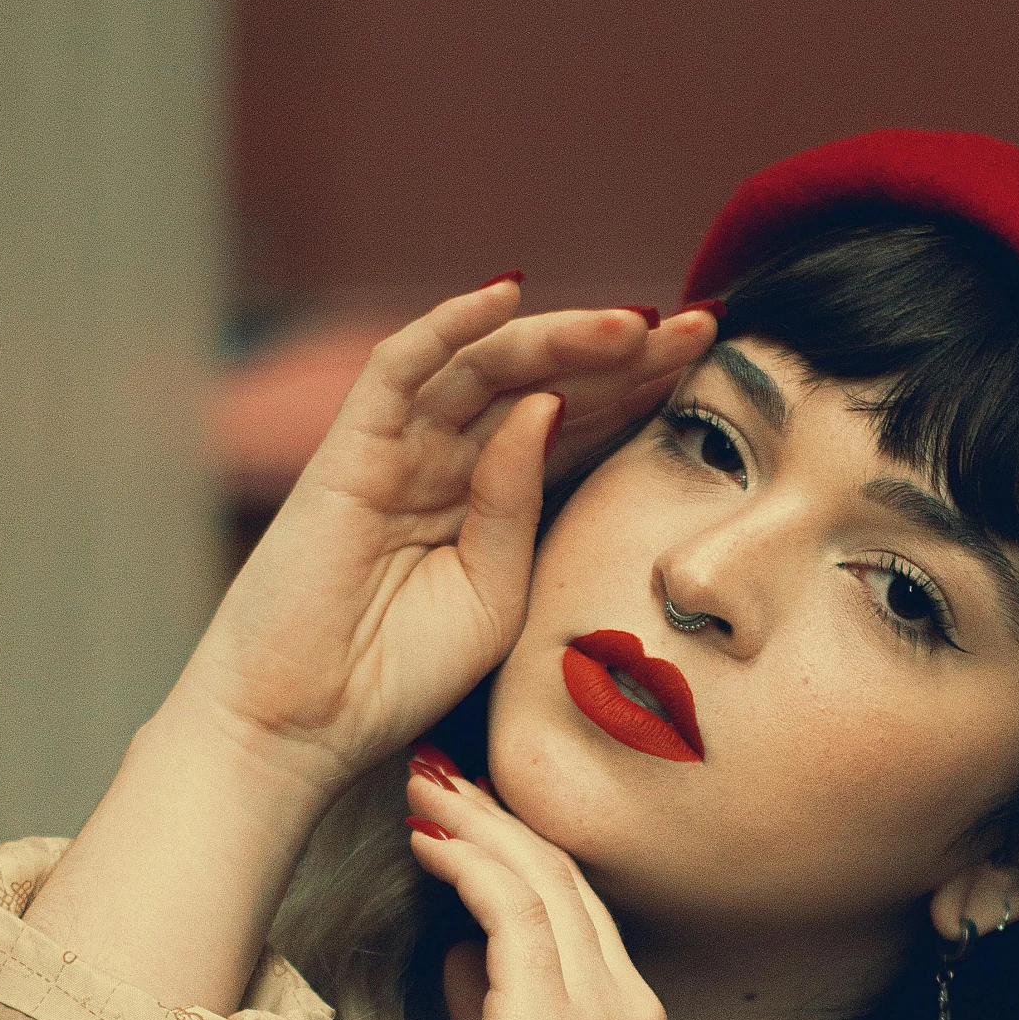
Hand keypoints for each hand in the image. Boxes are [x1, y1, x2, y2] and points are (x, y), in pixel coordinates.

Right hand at [174, 284, 715, 799]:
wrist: (304, 723)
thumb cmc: (396, 675)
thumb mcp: (497, 597)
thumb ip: (523, 509)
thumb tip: (548, 411)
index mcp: (491, 501)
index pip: (576, 424)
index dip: (641, 391)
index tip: (714, 366)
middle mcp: (448, 461)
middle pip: (545, 384)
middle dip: (623, 355)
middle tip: (699, 327)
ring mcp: (398, 449)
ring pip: (487, 366)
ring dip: (560, 337)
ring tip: (635, 323)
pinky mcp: (348, 448)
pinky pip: (399, 368)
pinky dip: (448, 325)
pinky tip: (507, 295)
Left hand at [403, 761, 672, 1019]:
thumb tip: (461, 954)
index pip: (582, 912)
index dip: (520, 854)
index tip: (465, 815)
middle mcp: (633, 1008)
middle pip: (568, 879)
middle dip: (497, 817)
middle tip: (437, 771)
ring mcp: (602, 1014)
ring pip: (542, 881)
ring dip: (475, 822)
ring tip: (420, 784)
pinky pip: (511, 911)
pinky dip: (467, 861)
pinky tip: (425, 838)